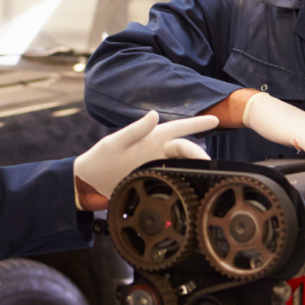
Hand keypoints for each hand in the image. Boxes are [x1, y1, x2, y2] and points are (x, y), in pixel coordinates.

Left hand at [73, 111, 217, 210]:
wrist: (89, 182)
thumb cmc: (100, 158)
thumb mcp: (115, 142)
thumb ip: (134, 130)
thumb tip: (154, 114)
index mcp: (153, 138)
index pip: (180, 128)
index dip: (198, 123)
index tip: (216, 120)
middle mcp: (160, 152)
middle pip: (187, 150)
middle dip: (199, 155)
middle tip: (207, 164)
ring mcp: (160, 168)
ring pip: (185, 166)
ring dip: (195, 169)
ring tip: (206, 176)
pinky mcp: (157, 183)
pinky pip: (176, 181)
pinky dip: (186, 183)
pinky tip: (193, 189)